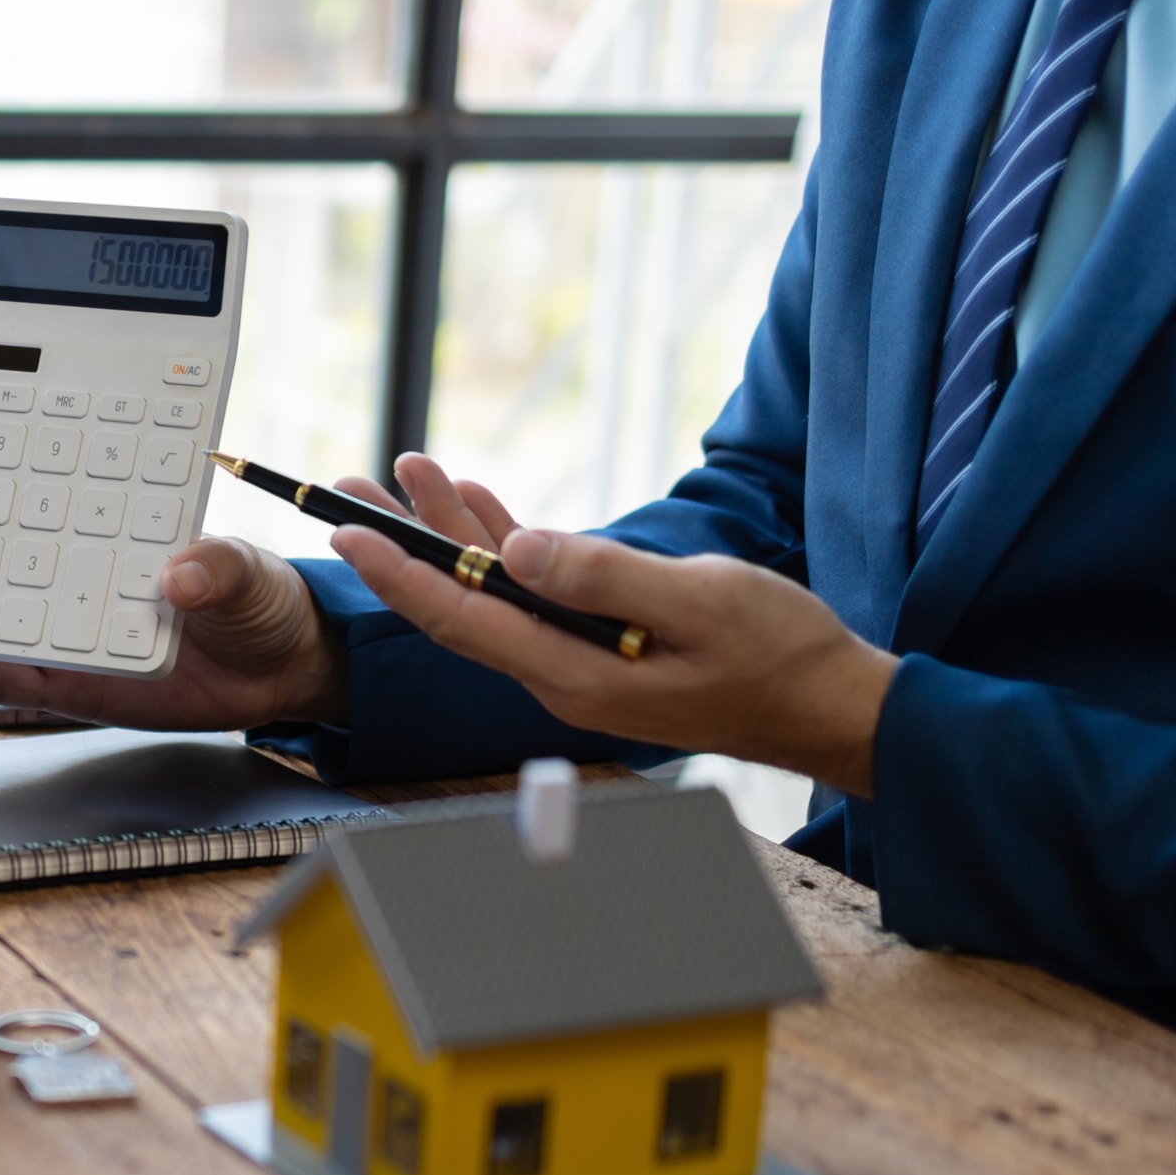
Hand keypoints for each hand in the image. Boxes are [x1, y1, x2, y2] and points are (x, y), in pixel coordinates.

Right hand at [0, 479, 345, 730]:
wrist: (279, 670)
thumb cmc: (258, 600)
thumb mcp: (247, 571)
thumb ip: (218, 566)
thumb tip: (183, 574)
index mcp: (92, 527)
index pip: (10, 500)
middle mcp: (63, 575)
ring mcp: (58, 632)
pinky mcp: (68, 686)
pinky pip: (4, 682)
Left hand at [325, 454, 898, 797]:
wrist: (826, 702)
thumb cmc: (778, 655)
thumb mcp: (700, 603)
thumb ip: (607, 578)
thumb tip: (522, 549)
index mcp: (573, 675)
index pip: (463, 620)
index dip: (399, 576)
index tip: (349, 534)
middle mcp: (560, 673)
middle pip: (460, 603)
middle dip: (402, 544)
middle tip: (351, 489)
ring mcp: (576, 660)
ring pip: (493, 592)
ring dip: (449, 533)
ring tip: (408, 472)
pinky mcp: (599, 643)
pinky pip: (533, 592)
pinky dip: (503, 544)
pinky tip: (479, 504)